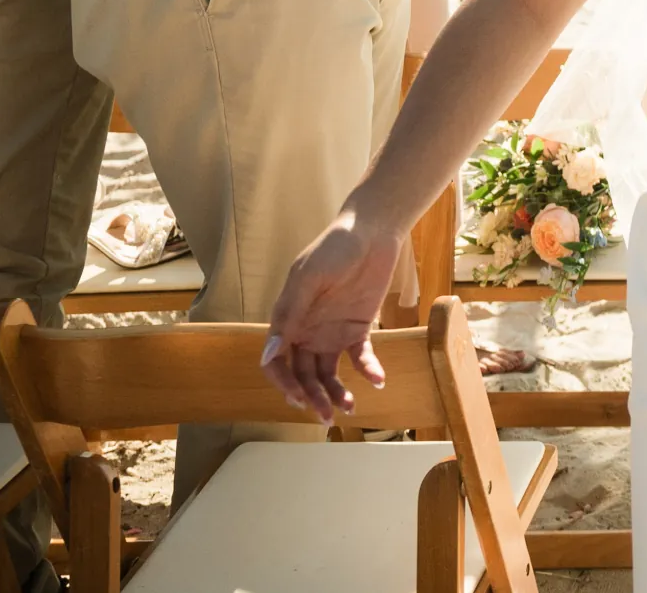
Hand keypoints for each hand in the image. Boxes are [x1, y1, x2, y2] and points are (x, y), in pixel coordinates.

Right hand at [260, 216, 399, 423]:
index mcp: (288, 319)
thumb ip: (290, 315)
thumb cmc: (334, 247)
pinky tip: (377, 380)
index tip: (298, 399)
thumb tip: (269, 354)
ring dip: (335, 392)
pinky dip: (367, 370)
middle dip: (311, 398)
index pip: (276, 362)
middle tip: (327, 417)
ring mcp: (332, 331)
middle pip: (302, 374)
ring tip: (349, 408)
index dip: (283, 383)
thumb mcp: (308, 278)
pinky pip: (359, 356)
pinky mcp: (358, 327)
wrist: (372, 230)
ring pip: (327, 372)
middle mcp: (307, 330)